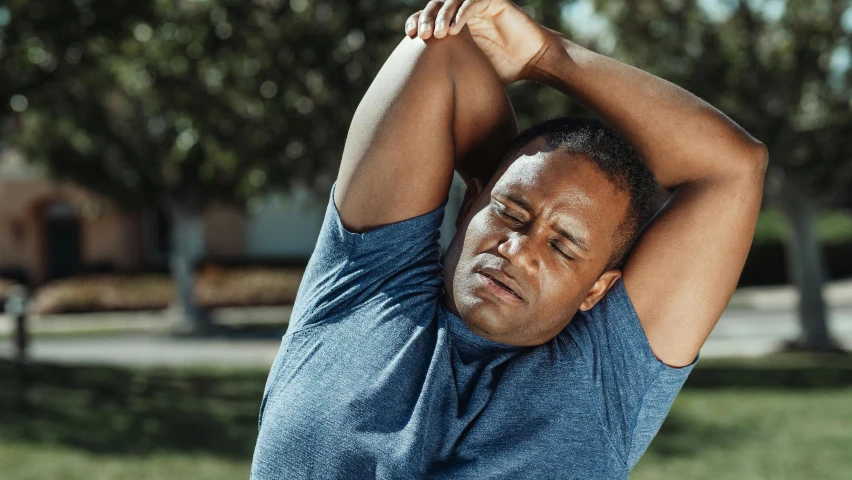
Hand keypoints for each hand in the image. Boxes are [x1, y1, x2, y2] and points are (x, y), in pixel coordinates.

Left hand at [404, 0, 552, 83]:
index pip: (429, 16)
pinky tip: (453, 30)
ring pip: (453, 0)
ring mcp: (479, 3)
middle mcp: (465, 10)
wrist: (533, 61)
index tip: (409, 36)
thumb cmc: (502, 68)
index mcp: (456, 22)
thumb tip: (422, 89)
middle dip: (425, 18)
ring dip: (442, 16)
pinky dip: (462, 14)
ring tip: (436, 34)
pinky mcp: (495, 1)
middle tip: (419, 35)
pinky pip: (473, 2)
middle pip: (437, 5)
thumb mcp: (469, 69)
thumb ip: (449, 68)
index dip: (416, 21)